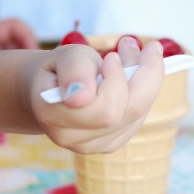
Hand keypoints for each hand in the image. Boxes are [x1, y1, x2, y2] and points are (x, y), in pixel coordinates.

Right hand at [31, 36, 164, 153]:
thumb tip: (81, 97)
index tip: (112, 56)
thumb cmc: (60, 70)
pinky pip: (138, 119)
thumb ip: (74, 70)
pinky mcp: (109, 145)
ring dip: (143, 79)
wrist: (49, 91)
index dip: (116, 79)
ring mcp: (93, 146)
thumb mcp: (65, 56)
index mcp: (54, 114)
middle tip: (132, 46)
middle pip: (129, 111)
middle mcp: (73, 139)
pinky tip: (128, 76)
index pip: (105, 107)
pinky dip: (141, 93)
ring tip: (128, 54)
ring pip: (138, 114)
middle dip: (141, 74)